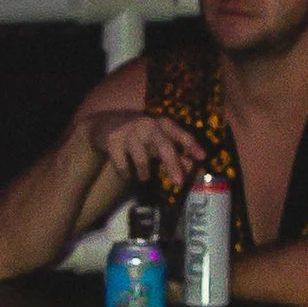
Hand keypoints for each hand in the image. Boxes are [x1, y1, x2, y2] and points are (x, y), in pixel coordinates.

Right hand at [77, 105, 201, 195]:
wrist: (104, 124)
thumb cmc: (139, 134)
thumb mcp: (158, 140)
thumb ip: (174, 152)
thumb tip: (192, 166)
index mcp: (162, 124)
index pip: (180, 134)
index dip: (191, 145)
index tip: (202, 157)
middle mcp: (147, 125)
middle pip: (164, 146)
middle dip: (173, 165)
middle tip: (179, 183)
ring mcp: (129, 132)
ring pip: (142, 159)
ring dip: (144, 173)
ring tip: (143, 178)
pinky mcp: (113, 141)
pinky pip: (123, 165)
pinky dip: (126, 174)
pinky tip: (127, 175)